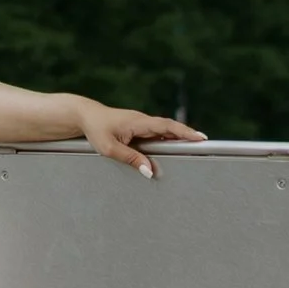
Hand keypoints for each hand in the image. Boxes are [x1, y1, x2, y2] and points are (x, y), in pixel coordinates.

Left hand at [80, 104, 206, 179]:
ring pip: (164, 129)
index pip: (167, 126)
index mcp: (139, 122)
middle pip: (170, 127)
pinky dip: (168, 137)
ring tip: (194, 146)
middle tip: (204, 143)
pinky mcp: (138, 127)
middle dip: (187, 134)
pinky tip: (174, 145)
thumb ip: (131, 159)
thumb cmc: (96, 130)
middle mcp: (143, 120)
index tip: (200, 138)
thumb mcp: (110, 148)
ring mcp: (141, 123)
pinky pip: (157, 132)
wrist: (85, 116)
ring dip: (179, 136)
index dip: (184, 132)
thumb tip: (149, 171)